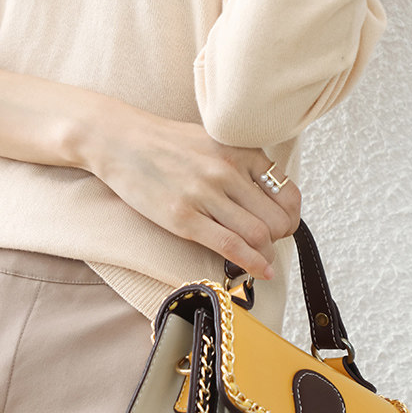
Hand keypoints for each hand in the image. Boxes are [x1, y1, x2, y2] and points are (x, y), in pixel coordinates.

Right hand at [89, 100, 300, 279]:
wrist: (120, 140)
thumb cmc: (165, 142)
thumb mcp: (213, 140)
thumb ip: (241, 163)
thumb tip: (267, 194)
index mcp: (239, 151)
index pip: (287, 193)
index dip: (291, 217)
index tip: (284, 226)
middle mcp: (227, 171)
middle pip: (276, 219)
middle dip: (280, 239)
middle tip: (271, 245)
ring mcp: (205, 194)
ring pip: (258, 235)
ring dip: (266, 254)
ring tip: (262, 260)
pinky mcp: (184, 218)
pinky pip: (230, 247)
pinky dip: (251, 264)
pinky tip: (259, 271)